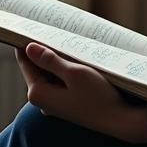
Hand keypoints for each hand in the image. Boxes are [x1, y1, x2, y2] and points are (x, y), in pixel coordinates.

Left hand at [14, 43, 146, 143]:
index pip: (25, 60)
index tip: (32, 25)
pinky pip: (59, 81)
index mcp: (38, 93)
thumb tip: (29, 47)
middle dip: (45, 50)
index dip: (26, 41)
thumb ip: (50, 60)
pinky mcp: (66, 103)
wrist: (121, 121)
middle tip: (56, 30)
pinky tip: (78, 60)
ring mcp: (54, 103)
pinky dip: (66, 69)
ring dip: (58, 59)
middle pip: (36, 66)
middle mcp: (42, 100)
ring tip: (70, 44)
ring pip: (49, 73)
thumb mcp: (74, 73)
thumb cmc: (99, 98)